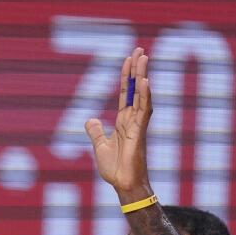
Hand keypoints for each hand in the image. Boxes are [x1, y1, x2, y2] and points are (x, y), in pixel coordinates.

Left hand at [85, 47, 152, 198]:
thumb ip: (96, 131)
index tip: (129, 58)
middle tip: (140, 49)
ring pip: (141, 95)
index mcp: (123, 121)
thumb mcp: (99, 146)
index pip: (125, 93)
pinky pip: (143, 110)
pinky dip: (145, 96)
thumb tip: (90, 119)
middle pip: (135, 88)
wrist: (123, 185)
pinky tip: (145, 81)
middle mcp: (132, 120)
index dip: (127, 75)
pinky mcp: (140, 132)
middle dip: (137, 69)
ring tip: (143, 57)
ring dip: (142, 76)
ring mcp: (138, 125)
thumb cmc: (115, 169)